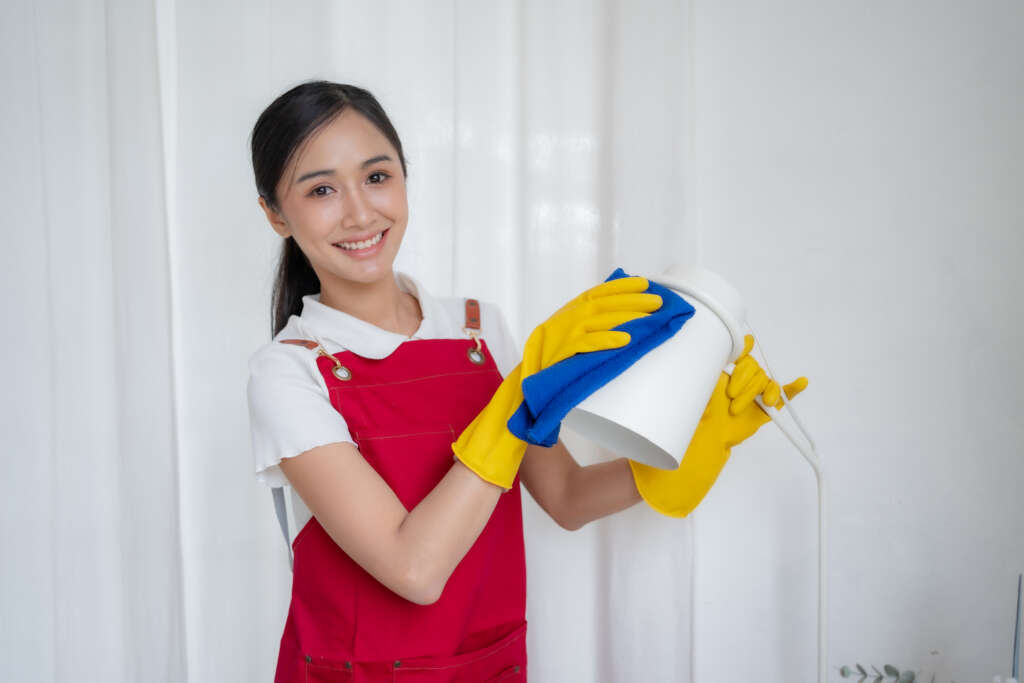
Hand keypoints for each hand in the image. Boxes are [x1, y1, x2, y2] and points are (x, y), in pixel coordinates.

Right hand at [519, 276, 662, 382]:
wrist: (530, 372)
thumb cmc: (553, 349)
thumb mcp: (569, 325)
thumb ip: (589, 316)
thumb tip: (621, 310)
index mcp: (574, 308)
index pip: (601, 291)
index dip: (623, 286)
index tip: (645, 283)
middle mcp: (571, 315)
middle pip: (606, 303)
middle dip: (634, 300)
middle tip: (658, 302)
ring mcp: (567, 332)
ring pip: (601, 319)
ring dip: (627, 317)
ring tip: (649, 318)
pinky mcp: (564, 350)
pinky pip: (588, 343)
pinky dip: (607, 340)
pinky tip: (625, 339)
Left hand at [628, 334, 807, 516]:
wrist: (706, 438)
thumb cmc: (698, 415)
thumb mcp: (695, 396)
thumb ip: (700, 385)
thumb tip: (707, 383)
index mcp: (726, 370)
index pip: (740, 352)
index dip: (742, 350)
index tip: (740, 353)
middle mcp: (742, 378)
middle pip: (754, 368)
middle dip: (746, 382)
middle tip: (732, 399)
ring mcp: (755, 392)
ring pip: (766, 382)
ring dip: (759, 392)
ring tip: (750, 405)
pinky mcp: (764, 408)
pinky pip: (782, 395)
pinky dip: (792, 389)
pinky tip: (801, 382)